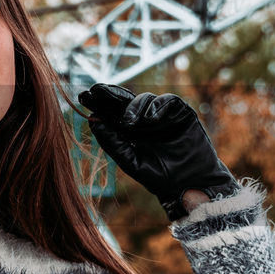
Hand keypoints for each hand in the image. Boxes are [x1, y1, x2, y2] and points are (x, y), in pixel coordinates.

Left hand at [77, 84, 239, 220]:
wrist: (192, 184)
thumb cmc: (161, 177)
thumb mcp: (131, 162)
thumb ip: (113, 143)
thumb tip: (93, 122)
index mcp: (128, 131)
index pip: (110, 113)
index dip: (97, 104)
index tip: (83, 97)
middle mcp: (143, 120)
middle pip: (124, 101)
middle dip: (110, 95)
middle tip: (96, 90)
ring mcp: (161, 115)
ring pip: (144, 99)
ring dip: (135, 107)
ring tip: (130, 122)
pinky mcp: (180, 112)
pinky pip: (167, 101)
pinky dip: (157, 107)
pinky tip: (150, 118)